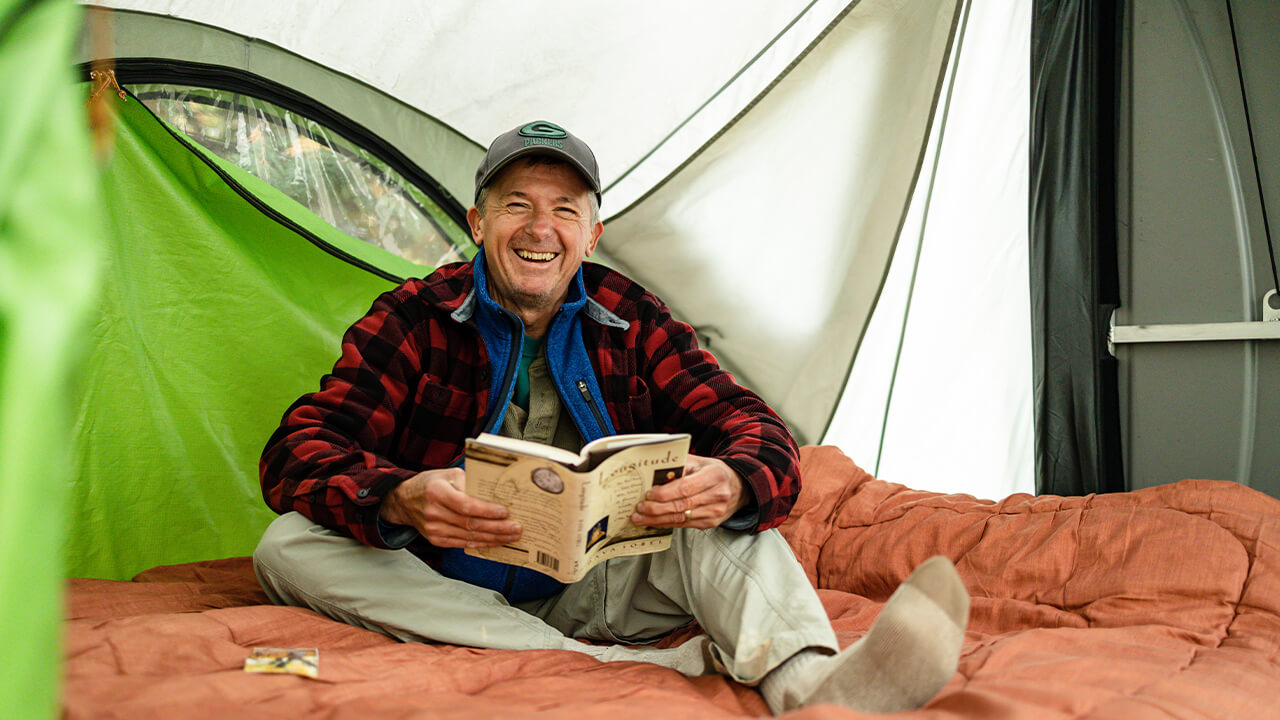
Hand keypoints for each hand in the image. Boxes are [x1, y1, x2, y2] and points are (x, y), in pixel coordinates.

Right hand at [378, 467, 520, 547]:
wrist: (405, 501)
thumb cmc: (430, 484)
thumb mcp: (448, 474)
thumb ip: (469, 482)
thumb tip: (495, 492)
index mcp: (436, 492)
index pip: (465, 505)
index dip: (486, 511)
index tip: (505, 512)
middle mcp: (433, 512)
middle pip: (470, 524)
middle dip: (497, 527)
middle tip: (516, 527)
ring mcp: (434, 529)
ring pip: (469, 537)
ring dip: (493, 538)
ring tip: (511, 536)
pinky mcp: (437, 540)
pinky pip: (463, 544)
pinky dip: (481, 544)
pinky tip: (495, 541)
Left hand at [631, 454, 748, 528]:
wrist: (738, 486)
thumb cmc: (714, 472)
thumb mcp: (699, 461)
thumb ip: (679, 465)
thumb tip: (654, 473)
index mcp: (714, 475)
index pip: (685, 488)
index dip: (664, 493)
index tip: (648, 494)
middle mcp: (717, 495)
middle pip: (681, 506)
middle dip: (656, 509)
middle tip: (640, 508)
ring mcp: (715, 512)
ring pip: (681, 518)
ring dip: (657, 520)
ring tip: (641, 517)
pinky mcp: (711, 523)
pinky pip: (684, 525)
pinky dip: (667, 523)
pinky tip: (655, 521)